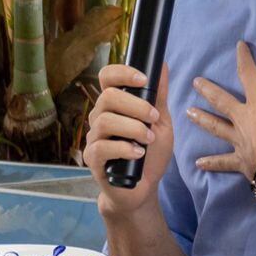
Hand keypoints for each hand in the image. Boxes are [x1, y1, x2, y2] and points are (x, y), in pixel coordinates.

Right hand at [83, 64, 172, 217]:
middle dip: (135, 105)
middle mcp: (99, 117)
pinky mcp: (92, 159)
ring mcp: (94, 138)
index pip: (106, 77)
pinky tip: (138, 154)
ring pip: (105, 120)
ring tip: (149, 139)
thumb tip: (163, 66)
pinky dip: (124, 148)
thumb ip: (159, 96)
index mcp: (114, 105)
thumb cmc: (150, 154)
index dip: (122, 72)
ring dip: (133, 128)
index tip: (144, 80)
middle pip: (108, 96)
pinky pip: (101, 147)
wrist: (143, 189)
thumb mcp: (161, 123)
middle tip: (154, 117)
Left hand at [187, 40, 255, 181]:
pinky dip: (211, 162)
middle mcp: (243, 119)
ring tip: (188, 112)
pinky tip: (197, 163)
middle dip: (208, 90)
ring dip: (202, 119)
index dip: (245, 58)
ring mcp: (239, 140)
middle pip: (222, 101)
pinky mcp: (240, 161)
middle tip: (194, 82)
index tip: (239, 46)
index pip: (249, 74)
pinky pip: (223, 162)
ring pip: (216, 127)